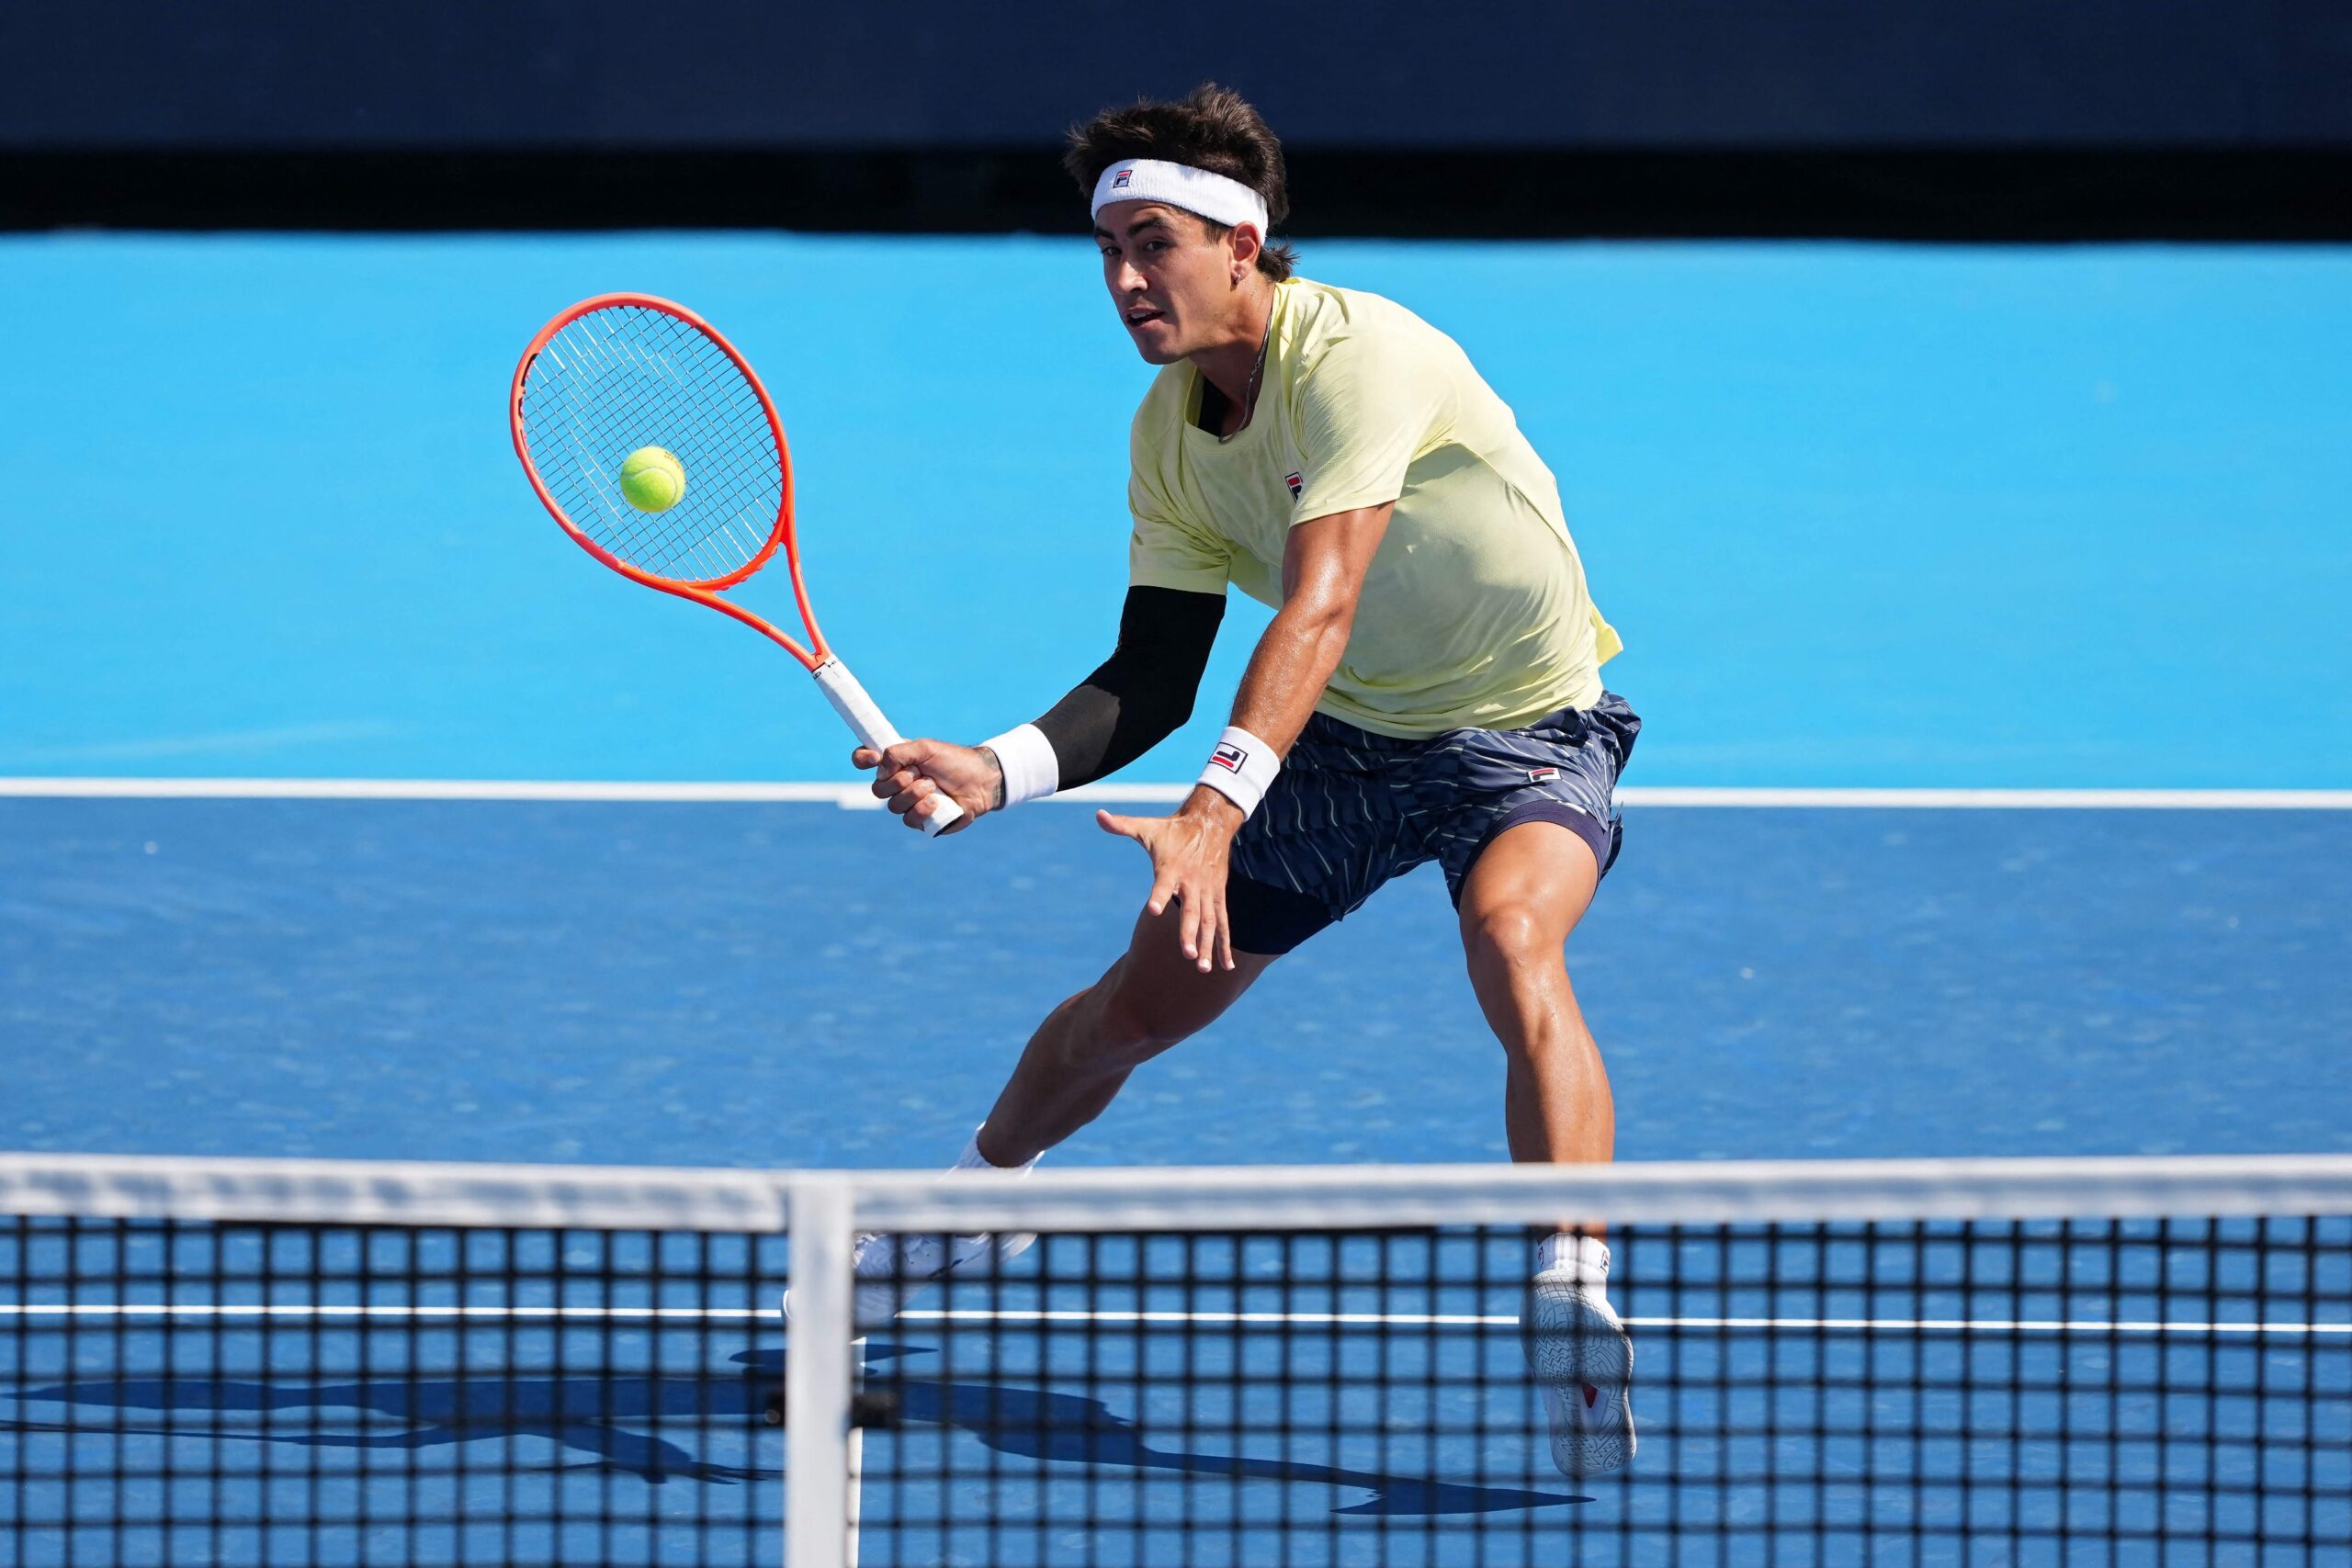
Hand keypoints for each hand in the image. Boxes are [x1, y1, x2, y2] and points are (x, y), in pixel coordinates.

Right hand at [852, 739, 999, 833]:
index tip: (873, 758)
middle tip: (918, 773)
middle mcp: (899, 783)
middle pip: (877, 789)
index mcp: (896, 763)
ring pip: (893, 806)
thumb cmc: (954, 761)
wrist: (980, 781)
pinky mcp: (921, 820)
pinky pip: (908, 819)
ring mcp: (909, 803)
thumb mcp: (926, 748)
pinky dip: (922, 809)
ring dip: (914, 794)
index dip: (862, 760)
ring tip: (933, 786)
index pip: (866, 761)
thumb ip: (900, 752)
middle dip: (897, 781)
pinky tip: (937, 802)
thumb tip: (881, 767)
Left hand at [1096, 789, 1245, 971]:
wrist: (1210, 822)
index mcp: (1171, 868)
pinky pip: (1222, 923)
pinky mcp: (1218, 896)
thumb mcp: (1147, 827)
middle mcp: (1191, 882)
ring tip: (1203, 969)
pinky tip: (1225, 966)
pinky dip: (1224, 944)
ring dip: (1207, 945)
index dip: (1159, 896)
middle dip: (1189, 934)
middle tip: (1186, 955)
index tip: (1153, 910)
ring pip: (1209, 921)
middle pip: (1191, 911)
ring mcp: (1207, 891)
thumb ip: (1121, 825)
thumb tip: (1098, 815)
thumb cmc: (1173, 829)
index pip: (1163, 885)